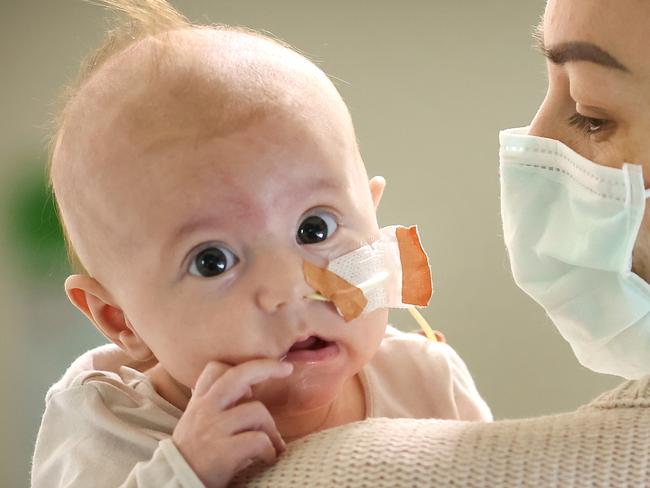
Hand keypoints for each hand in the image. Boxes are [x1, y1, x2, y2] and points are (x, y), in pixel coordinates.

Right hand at [171, 359, 293, 487]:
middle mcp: (205, 409)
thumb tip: (249, 391)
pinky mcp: (223, 451)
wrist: (175, 484)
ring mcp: (214, 428)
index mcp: (200, 403)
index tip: (258, 372)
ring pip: (257, 411)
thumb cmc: (192, 457)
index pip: (215, 368)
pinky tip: (268, 459)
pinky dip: (270, 450)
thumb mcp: (196, 423)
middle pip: (238, 375)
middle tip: (286, 369)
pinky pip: (259, 441)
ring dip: (272, 430)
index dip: (240, 365)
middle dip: (266, 367)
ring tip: (273, 445)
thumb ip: (217, 405)